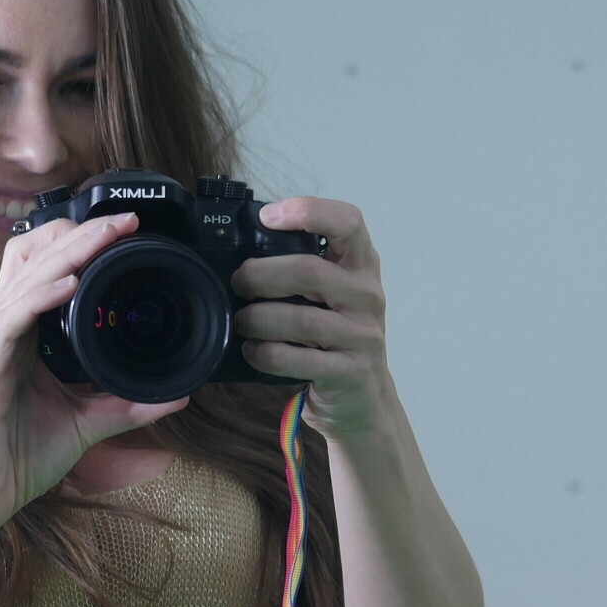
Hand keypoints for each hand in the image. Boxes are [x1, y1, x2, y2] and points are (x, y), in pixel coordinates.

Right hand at [0, 212, 189, 544]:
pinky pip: (11, 319)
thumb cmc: (14, 462)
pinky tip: (70, 283)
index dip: (80, 245)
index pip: (44, 271)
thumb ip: (126, 405)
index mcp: (17, 336)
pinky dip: (42, 297)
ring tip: (106, 234)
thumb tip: (176, 395)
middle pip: (33, 260)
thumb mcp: (85, 425)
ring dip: (69, 254)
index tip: (126, 231)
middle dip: (80, 235)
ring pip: (26, 280)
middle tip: (125, 219)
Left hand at [230, 198, 390, 438]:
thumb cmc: (336, 334)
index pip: (348, 222)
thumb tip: (240, 246)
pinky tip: (254, 351)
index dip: (308, 211)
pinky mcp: (351, 371)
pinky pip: (299, 359)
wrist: (364, 396)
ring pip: (302, 319)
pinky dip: (267, 354)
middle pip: (310, 271)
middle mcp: (368, 295)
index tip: (268, 218)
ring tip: (242, 322)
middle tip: (239, 283)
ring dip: (258, 319)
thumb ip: (304, 267)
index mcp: (362, 265)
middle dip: (261, 275)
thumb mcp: (332, 293)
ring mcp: (363, 335)